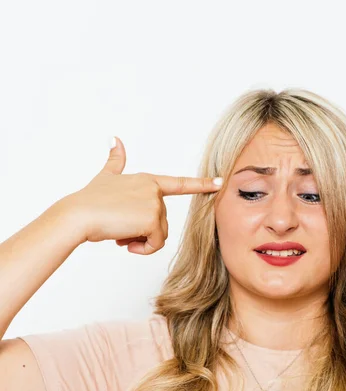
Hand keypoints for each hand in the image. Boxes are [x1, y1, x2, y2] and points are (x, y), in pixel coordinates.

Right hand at [62, 137, 222, 254]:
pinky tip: (125, 244)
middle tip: (120, 230)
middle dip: (143, 232)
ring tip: (120, 234)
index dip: (202, 184)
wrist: (77, 215)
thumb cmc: (89, 200)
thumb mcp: (106, 178)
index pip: (180, 183)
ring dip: (141, 241)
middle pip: (162, 222)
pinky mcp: (151, 219)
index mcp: (147, 181)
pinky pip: (156, 243)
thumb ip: (115, 161)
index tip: (220, 182)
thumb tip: (114, 139)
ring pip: (159, 234)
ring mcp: (154, 204)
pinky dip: (142, 249)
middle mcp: (154, 190)